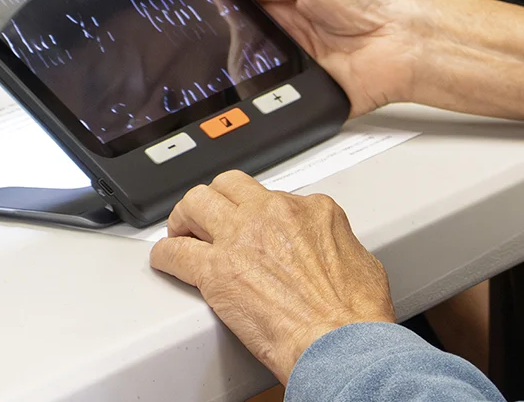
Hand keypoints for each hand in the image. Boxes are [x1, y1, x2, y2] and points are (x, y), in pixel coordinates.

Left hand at [150, 171, 395, 382]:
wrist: (340, 340)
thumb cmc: (355, 312)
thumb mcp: (359, 257)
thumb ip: (335, 241)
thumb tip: (328, 251)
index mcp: (312, 208)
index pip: (274, 196)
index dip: (260, 214)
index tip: (254, 228)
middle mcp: (275, 213)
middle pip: (230, 184)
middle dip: (217, 199)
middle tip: (207, 217)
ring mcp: (243, 237)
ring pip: (197, 202)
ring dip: (186, 217)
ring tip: (181, 231)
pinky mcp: (217, 271)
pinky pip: (176, 252)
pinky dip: (165, 255)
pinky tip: (164, 260)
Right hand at [211, 0, 436, 115]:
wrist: (409, 41)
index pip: (235, 1)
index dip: (214, 3)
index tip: (192, 1)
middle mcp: (283, 32)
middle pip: (233, 39)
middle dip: (221, 38)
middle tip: (210, 34)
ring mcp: (290, 65)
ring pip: (244, 73)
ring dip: (239, 68)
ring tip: (245, 57)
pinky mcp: (300, 96)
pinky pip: (268, 102)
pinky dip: (259, 98)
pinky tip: (260, 86)